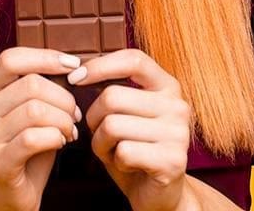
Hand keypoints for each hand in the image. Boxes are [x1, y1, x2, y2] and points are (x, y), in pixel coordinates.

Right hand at [0, 46, 82, 210]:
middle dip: (63, 97)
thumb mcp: (31, 109)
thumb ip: (42, 86)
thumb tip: (71, 65)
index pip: (11, 58)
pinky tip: (61, 142)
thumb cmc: (27, 147)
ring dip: (63, 119)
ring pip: (35, 110)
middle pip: (31, 84)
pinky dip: (56, 137)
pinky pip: (34, 138)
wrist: (11, 194)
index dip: (45, 57)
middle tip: (75, 114)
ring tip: (70, 130)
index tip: (73, 65)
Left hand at [67, 49, 192, 210]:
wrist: (160, 194)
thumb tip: (75, 69)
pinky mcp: (172, 161)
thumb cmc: (135, 146)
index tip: (76, 77)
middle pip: (113, 96)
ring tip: (113, 150)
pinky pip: (122, 152)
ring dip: (101, 142)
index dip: (100, 65)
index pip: (133, 59)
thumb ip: (113, 88)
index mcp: (168, 85)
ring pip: (112, 125)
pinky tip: (126, 165)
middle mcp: (178, 105)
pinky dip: (113, 160)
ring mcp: (178, 133)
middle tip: (99, 133)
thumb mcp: (127, 111)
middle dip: (94, 117)